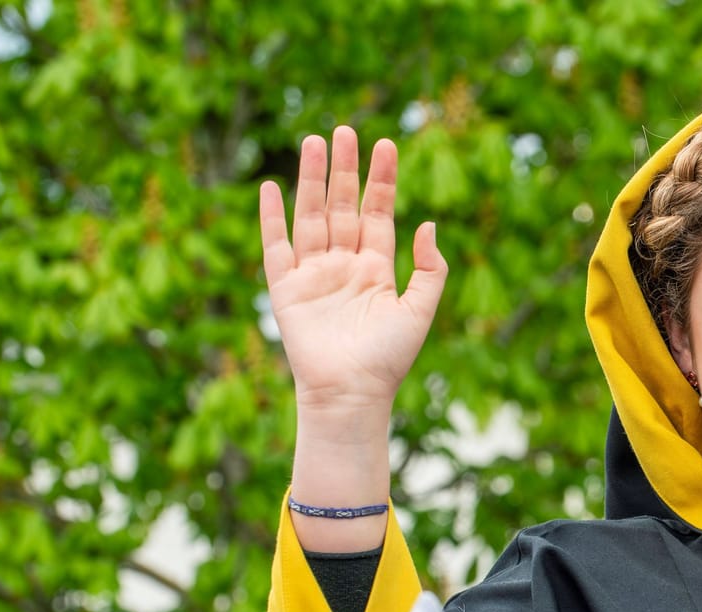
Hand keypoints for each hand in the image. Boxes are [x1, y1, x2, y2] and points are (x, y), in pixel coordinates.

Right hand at [259, 127, 447, 415]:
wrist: (351, 393)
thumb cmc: (388, 359)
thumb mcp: (420, 311)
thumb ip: (429, 270)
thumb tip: (428, 225)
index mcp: (376, 269)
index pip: (378, 213)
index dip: (382, 180)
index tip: (386, 145)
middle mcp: (344, 265)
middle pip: (343, 206)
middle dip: (345, 169)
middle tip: (346, 129)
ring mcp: (314, 274)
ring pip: (312, 216)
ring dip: (312, 180)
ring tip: (314, 141)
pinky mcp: (286, 288)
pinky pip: (276, 246)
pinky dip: (272, 218)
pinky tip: (271, 187)